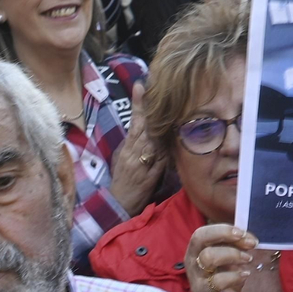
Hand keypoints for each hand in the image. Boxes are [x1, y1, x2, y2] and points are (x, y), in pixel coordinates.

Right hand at [108, 81, 163, 213]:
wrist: (120, 205)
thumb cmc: (122, 181)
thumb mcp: (122, 159)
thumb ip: (132, 144)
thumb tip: (139, 127)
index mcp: (127, 148)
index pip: (134, 122)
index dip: (138, 104)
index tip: (140, 86)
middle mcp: (133, 153)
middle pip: (144, 126)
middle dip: (148, 107)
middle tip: (153, 87)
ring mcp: (142, 164)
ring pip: (152, 139)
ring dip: (158, 122)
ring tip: (166, 103)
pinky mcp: (151, 176)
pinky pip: (161, 159)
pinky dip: (165, 147)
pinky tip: (172, 134)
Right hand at [184, 223, 258, 291]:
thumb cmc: (224, 278)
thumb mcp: (230, 257)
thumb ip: (236, 245)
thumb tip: (249, 238)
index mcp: (196, 249)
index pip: (202, 232)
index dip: (223, 229)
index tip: (242, 232)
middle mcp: (192, 260)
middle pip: (200, 238)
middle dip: (225, 235)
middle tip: (247, 242)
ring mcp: (196, 277)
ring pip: (208, 257)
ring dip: (233, 255)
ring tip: (248, 259)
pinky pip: (218, 280)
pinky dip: (236, 276)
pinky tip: (245, 275)